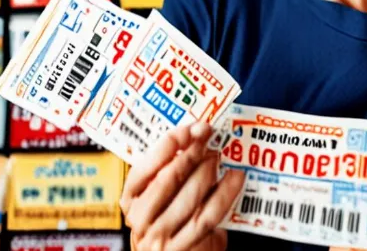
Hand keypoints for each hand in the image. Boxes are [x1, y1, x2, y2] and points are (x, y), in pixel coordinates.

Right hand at [120, 122, 245, 250]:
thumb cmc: (171, 219)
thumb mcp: (162, 194)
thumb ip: (171, 168)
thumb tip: (196, 135)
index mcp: (131, 200)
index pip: (142, 170)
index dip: (166, 146)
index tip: (187, 129)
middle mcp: (141, 220)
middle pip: (167, 180)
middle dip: (191, 153)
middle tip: (209, 136)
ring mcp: (160, 237)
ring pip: (188, 197)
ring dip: (207, 170)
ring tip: (220, 153)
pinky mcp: (184, 248)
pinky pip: (208, 216)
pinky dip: (225, 193)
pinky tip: (235, 176)